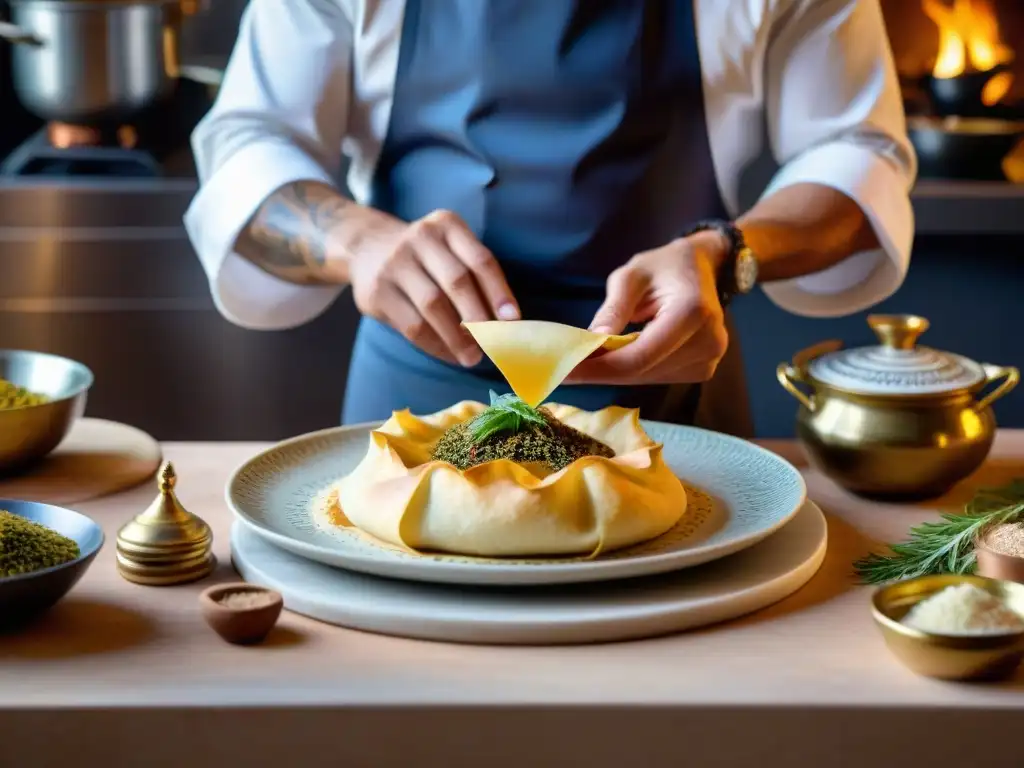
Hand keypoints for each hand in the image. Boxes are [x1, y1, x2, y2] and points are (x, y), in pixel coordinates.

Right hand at [341, 208, 519, 365]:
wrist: (366, 247)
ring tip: (472, 356)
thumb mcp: (450, 249)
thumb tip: (506, 322)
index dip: (499, 292)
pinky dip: (435, 345)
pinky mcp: (376, 291)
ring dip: (457, 337)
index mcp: (447, 225)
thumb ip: (475, 277)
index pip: (480, 259)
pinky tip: (449, 353)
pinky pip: (412, 325)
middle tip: (493, 344)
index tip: (512, 320)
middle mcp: (420, 238)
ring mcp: (394, 263)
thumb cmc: (425, 257)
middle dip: (479, 317)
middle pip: (457, 281)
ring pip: (433, 305)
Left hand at [567, 233, 728, 384]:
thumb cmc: (663, 266)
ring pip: (648, 379)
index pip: (640, 356)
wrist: (701, 268)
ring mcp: (709, 359)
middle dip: (600, 371)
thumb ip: (613, 309)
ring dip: (614, 373)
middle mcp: (708, 342)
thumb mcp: (631, 275)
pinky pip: (658, 377)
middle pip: (642, 372)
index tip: (563, 371)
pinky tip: (615, 358)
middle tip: (562, 370)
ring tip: (586, 361)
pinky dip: (632, 371)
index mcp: (692, 313)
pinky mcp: (704, 369)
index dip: (599, 367)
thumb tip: (593, 342)